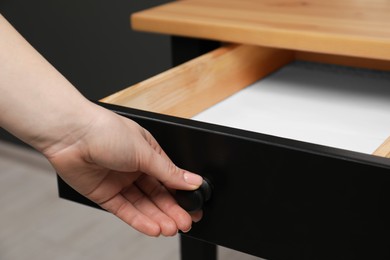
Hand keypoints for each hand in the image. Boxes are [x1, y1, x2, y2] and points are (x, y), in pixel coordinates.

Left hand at [44, 104, 202, 236]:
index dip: (182, 194)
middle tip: (185, 223)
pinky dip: (139, 220)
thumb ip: (169, 172)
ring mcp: (120, 182)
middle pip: (158, 194)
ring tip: (171, 228)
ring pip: (143, 205)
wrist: (70, 133)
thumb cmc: (105, 130)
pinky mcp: (105, 195)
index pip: (170, 178)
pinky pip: (125, 210)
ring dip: (158, 217)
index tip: (194, 207)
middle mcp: (135, 168)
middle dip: (172, 210)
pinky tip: (153, 227)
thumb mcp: (145, 152)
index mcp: (148, 153)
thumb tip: (193, 181)